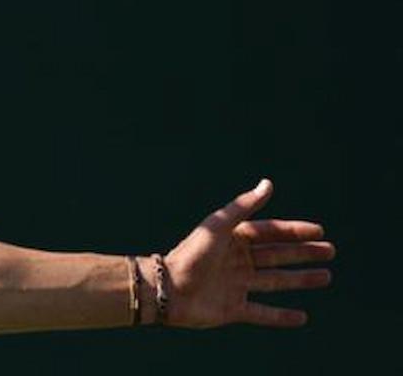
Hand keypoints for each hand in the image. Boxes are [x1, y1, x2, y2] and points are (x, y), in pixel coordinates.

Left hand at [163, 178, 334, 327]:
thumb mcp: (219, 225)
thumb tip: (268, 183)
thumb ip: (244, 205)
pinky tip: (302, 317)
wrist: (168, 288)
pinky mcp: (233, 309)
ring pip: (275, 282)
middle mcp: (236, 261)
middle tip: (330, 251)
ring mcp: (236, 286)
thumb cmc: (192, 253)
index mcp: (232, 239)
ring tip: (326, 277)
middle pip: (276, 256)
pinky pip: (263, 313)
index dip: (294, 231)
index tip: (319, 230)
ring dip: (300, 279)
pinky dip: (282, 316)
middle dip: (303, 253)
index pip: (269, 233)